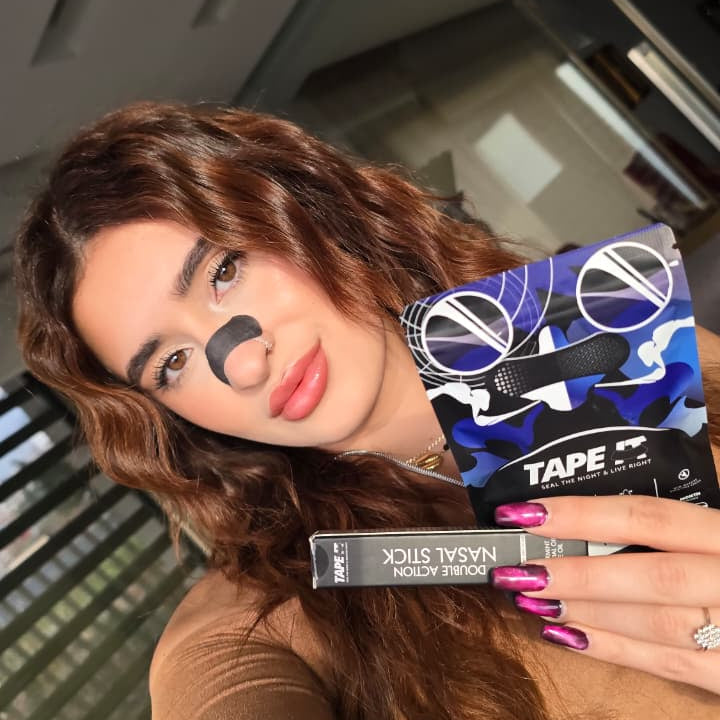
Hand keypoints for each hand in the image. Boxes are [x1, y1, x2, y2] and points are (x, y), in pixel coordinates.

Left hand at [489, 495, 719, 694]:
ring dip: (587, 611)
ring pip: (657, 621)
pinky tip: (569, 638)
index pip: (649, 517)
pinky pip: (674, 664)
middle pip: (650, 574)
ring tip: (530, 600)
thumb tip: (617, 485)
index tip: (525, 512)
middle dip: (577, 572)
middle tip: (514, 570)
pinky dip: (617, 650)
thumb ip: (690, 501)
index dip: (583, 513)